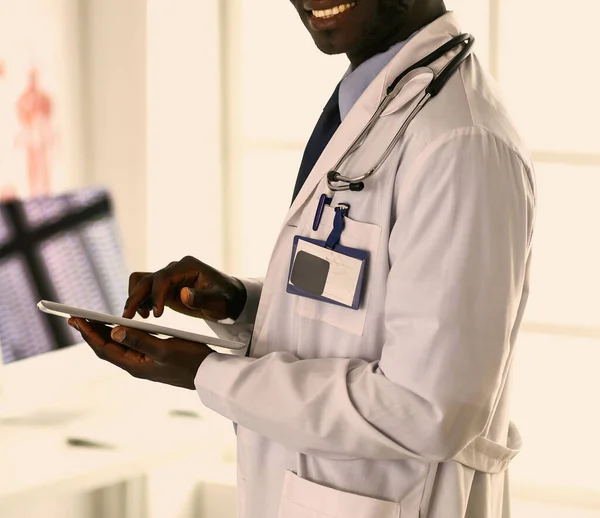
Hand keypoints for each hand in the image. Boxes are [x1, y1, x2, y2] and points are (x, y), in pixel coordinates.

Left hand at [68, 318, 212, 389]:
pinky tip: (119, 327)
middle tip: (75, 317)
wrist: (210, 375)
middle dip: (91, 332)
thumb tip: (114, 330)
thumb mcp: (165, 349)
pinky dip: (120, 335)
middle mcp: (136, 366)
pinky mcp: (153, 359)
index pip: (105, 348)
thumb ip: (140, 340)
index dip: (89, 333)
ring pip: (117, 347)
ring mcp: (144, 363)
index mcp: (136, 365)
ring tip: (90, 320)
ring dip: (103, 333)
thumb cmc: (191, 361)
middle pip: (107, 348)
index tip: (75, 319)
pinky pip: (129, 346)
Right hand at [123, 256, 245, 321]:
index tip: (156, 315)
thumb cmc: (227, 299)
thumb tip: (183, 294)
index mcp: (188, 266)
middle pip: (146, 279)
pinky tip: (145, 317)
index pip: (163, 277)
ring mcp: (169, 277)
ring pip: (142, 283)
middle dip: (136, 297)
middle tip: (128, 319)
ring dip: (135, 299)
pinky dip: (141, 302)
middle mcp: (175, 268)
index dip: (156, 295)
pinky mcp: (166, 287)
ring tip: (138, 319)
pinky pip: (147, 291)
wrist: (230, 298)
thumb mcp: (219, 302)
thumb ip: (202, 298)